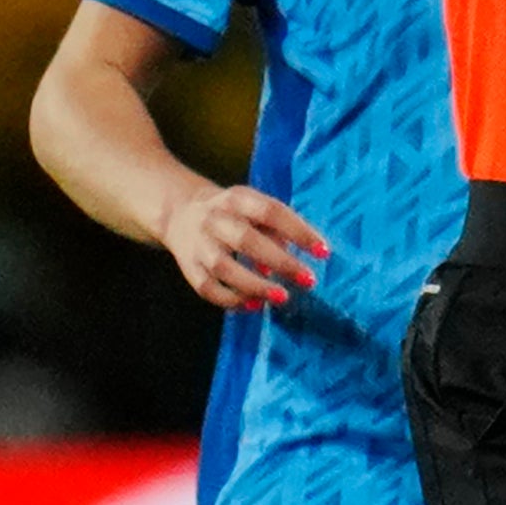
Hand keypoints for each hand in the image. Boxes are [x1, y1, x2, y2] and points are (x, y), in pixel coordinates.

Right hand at [161, 185, 328, 310]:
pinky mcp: (188, 267)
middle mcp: (215, 220)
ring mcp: (198, 244)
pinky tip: (253, 305)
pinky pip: (207, 288)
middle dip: (281, 262)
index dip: (299, 231)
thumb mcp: (255, 208)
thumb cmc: (235, 213)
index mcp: (238, 199)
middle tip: (308, 280)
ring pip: (224, 268)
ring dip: (255, 285)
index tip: (323, 252)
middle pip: (247, 241)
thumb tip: (294, 258)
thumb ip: (276, 229)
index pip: (272, 212)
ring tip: (282, 297)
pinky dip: (230, 300)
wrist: (182, 212)